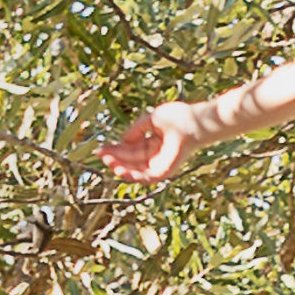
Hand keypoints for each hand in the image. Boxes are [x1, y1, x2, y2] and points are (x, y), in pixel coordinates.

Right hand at [98, 101, 222, 185]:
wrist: (194, 124)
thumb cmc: (178, 117)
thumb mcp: (150, 120)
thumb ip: (136, 129)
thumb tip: (123, 140)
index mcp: (153, 142)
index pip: (130, 148)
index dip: (115, 149)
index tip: (101, 148)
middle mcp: (156, 155)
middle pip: (131, 160)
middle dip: (115, 158)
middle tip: (100, 155)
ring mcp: (160, 164)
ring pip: (136, 170)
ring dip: (121, 168)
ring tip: (108, 163)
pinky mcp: (165, 171)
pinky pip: (146, 177)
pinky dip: (133, 176)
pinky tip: (120, 170)